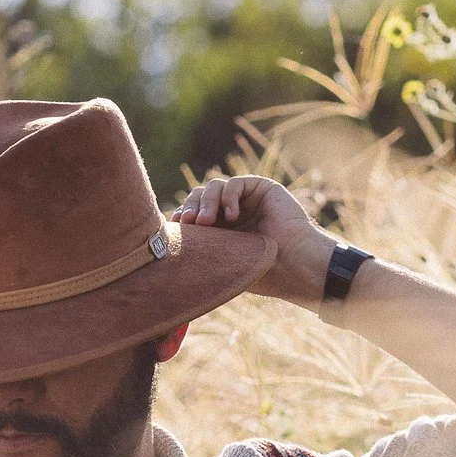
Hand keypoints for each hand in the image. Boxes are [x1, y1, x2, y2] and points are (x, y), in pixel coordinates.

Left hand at [170, 175, 334, 305]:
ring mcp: (246, 198)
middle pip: (200, 197)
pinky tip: (232, 216)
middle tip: (188, 224)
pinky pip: (235, 183)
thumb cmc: (261, 273)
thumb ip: (201, 250)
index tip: (174, 229)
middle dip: (191, 208)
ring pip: (214, 187)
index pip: (193, 214)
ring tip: (207, 223)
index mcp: (220, 228)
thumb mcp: (223, 261)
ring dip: (206, 203)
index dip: (182, 217)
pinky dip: (228, 197)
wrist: (293, 266)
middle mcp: (231, 210)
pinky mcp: (261, 187)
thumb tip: (163, 252)